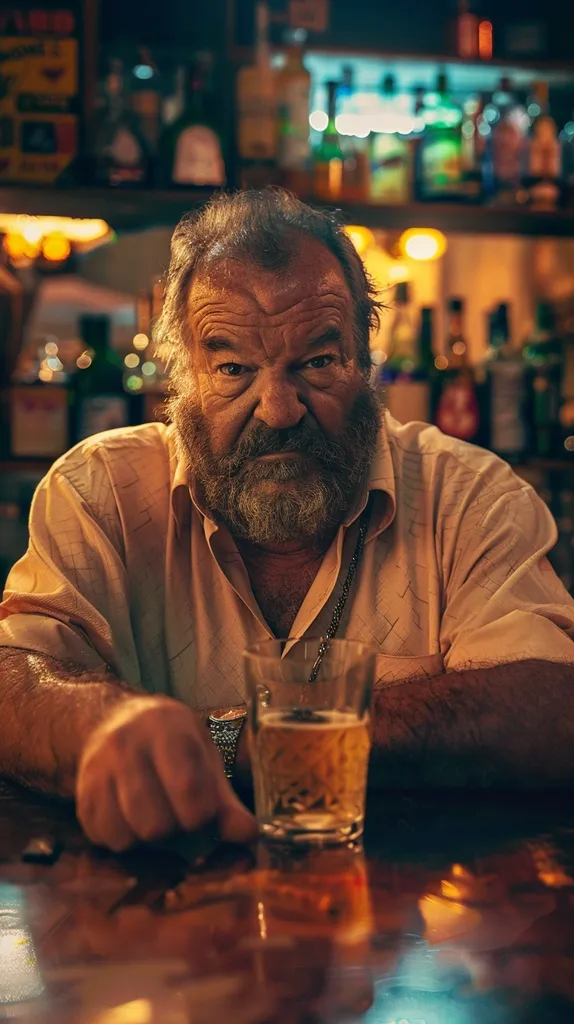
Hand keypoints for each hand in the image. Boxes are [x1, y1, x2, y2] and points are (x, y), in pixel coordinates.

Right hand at [76, 696, 255, 851]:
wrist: (115, 721)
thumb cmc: (171, 742)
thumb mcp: (204, 756)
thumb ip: (225, 799)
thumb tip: (249, 835)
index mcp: (166, 729)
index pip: (188, 788)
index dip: (202, 815)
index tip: (204, 813)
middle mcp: (126, 745)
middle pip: (157, 824)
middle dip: (176, 832)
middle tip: (181, 818)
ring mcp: (97, 771)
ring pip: (129, 837)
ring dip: (150, 840)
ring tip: (158, 817)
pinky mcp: (81, 796)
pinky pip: (105, 840)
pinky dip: (125, 840)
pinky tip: (133, 818)